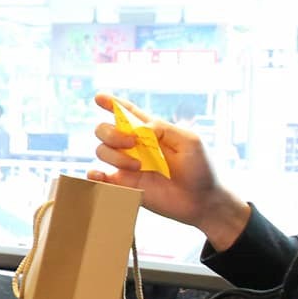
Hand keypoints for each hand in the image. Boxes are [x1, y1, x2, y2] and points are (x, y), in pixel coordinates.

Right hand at [88, 92, 248, 249]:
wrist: (203, 202)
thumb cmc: (201, 169)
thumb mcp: (189, 141)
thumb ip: (163, 128)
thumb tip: (137, 128)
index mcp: (150, 131)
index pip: (126, 113)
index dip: (111, 103)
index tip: (99, 97)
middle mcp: (135, 146)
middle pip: (105, 130)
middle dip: (112, 133)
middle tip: (132, 143)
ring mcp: (128, 166)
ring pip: (102, 151)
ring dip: (116, 156)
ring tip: (139, 167)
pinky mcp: (125, 187)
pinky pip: (98, 179)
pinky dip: (94, 175)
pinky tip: (103, 176)